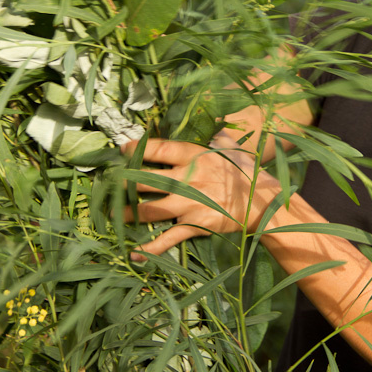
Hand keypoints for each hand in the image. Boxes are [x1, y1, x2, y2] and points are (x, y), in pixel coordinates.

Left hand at [122, 136, 280, 257]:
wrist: (263, 202)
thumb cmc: (246, 172)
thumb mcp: (230, 148)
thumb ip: (215, 135)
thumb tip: (212, 118)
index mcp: (195, 156)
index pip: (158, 149)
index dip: (137, 149)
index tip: (122, 149)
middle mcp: (188, 179)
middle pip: (146, 180)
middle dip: (124, 182)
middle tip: (108, 184)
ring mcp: (189, 204)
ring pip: (150, 209)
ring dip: (129, 213)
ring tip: (112, 215)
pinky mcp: (195, 225)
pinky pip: (168, 238)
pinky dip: (151, 248)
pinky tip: (134, 253)